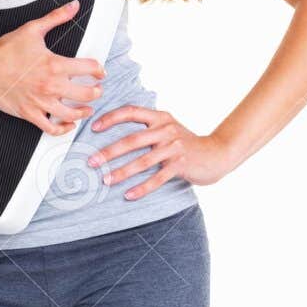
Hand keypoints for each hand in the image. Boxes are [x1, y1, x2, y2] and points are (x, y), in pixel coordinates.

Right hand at [0, 0, 104, 135]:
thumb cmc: (5, 50)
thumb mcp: (33, 29)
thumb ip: (57, 17)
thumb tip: (73, 5)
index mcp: (56, 64)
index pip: (89, 68)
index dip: (99, 70)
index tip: (100, 72)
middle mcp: (51, 86)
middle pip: (86, 94)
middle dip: (96, 92)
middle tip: (97, 90)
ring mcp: (41, 102)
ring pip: (72, 114)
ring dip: (84, 112)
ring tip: (88, 108)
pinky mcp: (30, 114)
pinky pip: (51, 128)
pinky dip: (63, 129)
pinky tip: (68, 125)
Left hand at [86, 106, 237, 196]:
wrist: (215, 154)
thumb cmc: (185, 143)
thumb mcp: (168, 128)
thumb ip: (148, 127)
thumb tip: (114, 136)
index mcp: (160, 117)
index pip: (131, 111)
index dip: (111, 118)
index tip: (93, 128)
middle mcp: (166, 130)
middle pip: (132, 140)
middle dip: (109, 151)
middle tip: (91, 161)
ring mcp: (174, 148)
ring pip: (143, 161)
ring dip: (122, 172)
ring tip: (106, 180)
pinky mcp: (180, 165)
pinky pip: (157, 178)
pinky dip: (142, 188)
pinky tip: (128, 195)